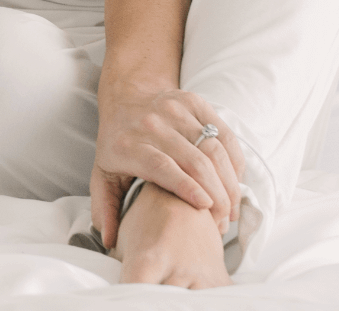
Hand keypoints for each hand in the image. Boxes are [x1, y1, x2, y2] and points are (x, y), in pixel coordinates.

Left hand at [92, 85, 245, 249]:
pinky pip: (224, 134)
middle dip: (216, 194)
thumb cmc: (117, 144)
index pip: (161, 165)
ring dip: (229, 181)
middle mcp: (151, 124)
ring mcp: (174, 109)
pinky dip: (234, 161)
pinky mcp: (195, 102)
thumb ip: (105, 208)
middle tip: (222, 221)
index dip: (185, 186)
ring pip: (214, 148)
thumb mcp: (103, 175)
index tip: (205, 206)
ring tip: (231, 208)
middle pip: (194, 160)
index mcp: (127, 144)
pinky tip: (235, 182)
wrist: (126, 98)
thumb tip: (110, 241)